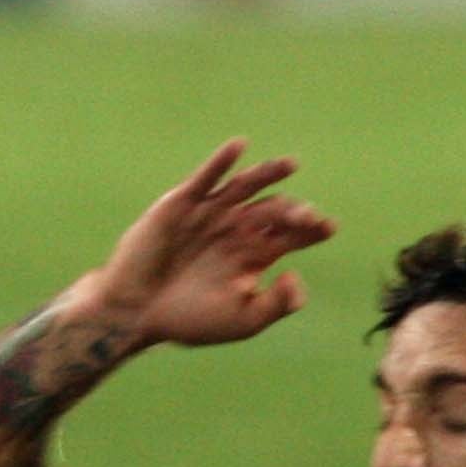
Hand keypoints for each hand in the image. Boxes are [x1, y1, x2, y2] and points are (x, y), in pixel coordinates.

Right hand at [80, 141, 334, 348]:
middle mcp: (237, 229)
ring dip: (267, 174)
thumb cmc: (189, 320)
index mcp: (255, 255)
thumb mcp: (242, 320)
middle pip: (275, 210)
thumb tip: (297, 276)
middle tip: (306, 216)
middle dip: (293, 211)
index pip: (293, 235)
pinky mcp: (183, 203)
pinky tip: (239, 146)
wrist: (137, 312)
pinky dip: (222, 161)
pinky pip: (206, 178)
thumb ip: (276, 305)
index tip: (328, 227)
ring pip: (246, 187)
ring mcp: (211, 213)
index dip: (313, 230)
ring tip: (290, 165)